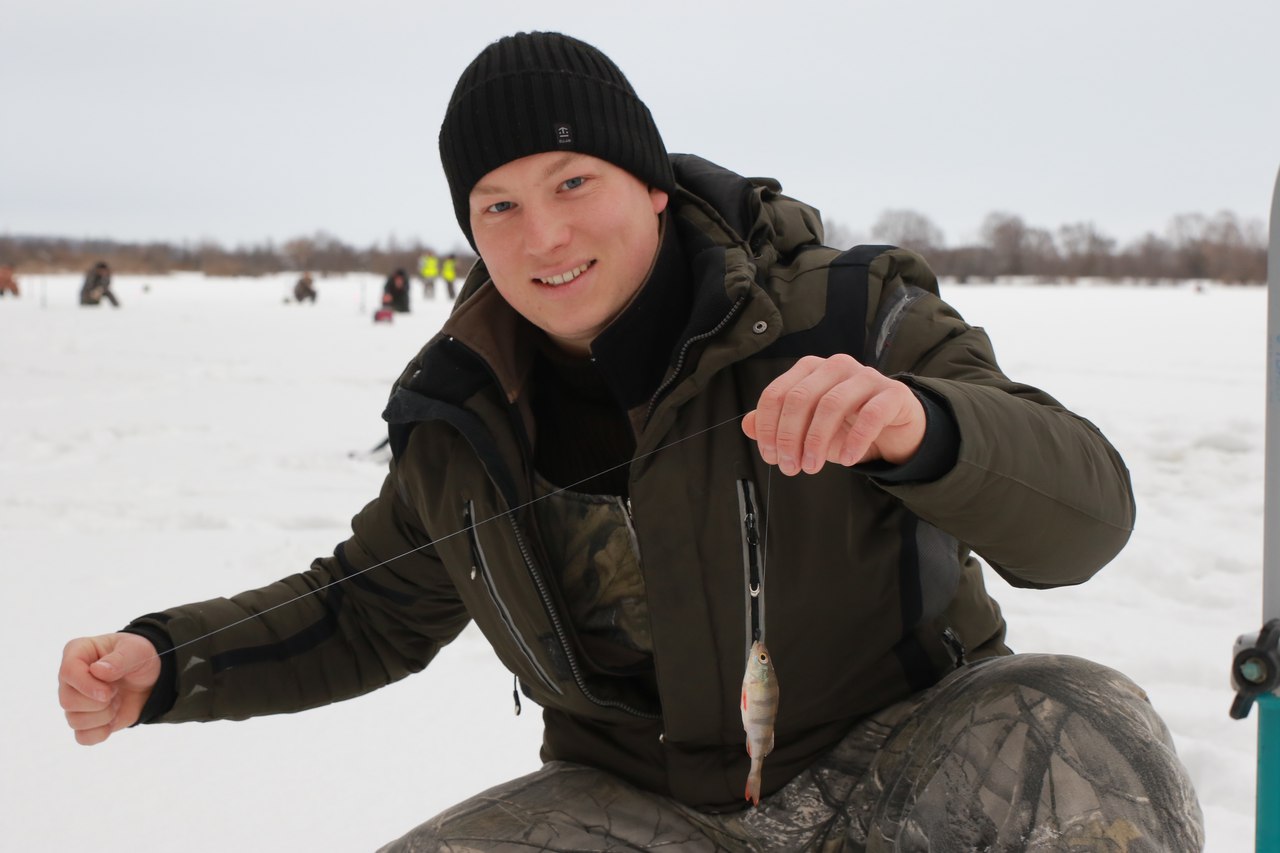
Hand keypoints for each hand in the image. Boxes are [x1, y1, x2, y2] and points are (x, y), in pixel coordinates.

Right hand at [58, 632, 160, 745]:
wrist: (150, 677)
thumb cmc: (139, 656)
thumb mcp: (137, 650)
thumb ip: (120, 659)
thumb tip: (97, 671)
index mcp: (77, 652)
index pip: (68, 672)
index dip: (87, 686)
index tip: (110, 691)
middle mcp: (70, 678)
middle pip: (67, 701)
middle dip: (99, 702)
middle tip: (116, 692)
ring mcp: (74, 700)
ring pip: (74, 720)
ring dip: (103, 716)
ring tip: (117, 701)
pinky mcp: (84, 720)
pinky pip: (82, 737)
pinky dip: (101, 732)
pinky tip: (113, 719)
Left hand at [742, 354, 925, 475]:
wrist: (894, 428)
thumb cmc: (846, 425)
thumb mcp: (807, 429)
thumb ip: (777, 425)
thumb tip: (747, 425)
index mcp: (810, 369)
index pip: (777, 393)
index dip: (768, 427)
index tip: (770, 457)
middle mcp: (835, 366)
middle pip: (800, 398)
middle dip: (789, 436)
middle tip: (790, 467)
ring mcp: (865, 376)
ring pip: (832, 404)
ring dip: (816, 441)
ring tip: (812, 467)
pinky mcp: (892, 393)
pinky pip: (870, 414)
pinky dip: (855, 440)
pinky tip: (847, 460)